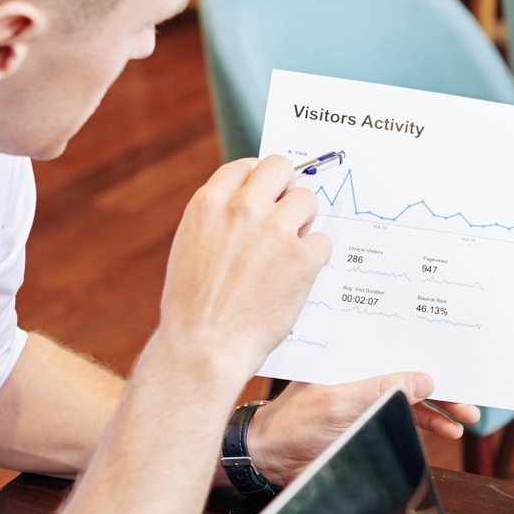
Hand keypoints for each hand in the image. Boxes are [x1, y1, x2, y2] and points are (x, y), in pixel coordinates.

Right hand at [157, 157, 329, 378]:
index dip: (258, 180)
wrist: (205, 346)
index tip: (266, 193)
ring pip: (307, 198)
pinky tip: (298, 274)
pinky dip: (314, 256)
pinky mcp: (302, 258)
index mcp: (210, 203)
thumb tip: (248, 206)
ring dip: (304, 220)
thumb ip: (219, 221)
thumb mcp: (191, 247)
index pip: (245, 166)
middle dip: (285, 187)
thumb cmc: (193, 307)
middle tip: (286, 212)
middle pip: (280, 167)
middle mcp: (243, 209)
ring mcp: (275, 231)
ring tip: (292, 247)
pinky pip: (322, 240)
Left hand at [246, 374, 481, 485]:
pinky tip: (447, 431)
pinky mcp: (369, 421)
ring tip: (465, 417)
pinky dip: (428, 424)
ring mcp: (367, 399)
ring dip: (441, 408)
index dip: (427, 352)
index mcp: (352, 358)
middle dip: (443, 384)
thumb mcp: (337, 403)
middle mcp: (362, 374)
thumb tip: (423, 380)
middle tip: (469, 398)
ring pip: (413, 398)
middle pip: (411, 373)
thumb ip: (380, 390)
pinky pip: (406, 418)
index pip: (396, 349)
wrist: (268, 459)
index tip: (456, 360)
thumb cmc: (290, 423)